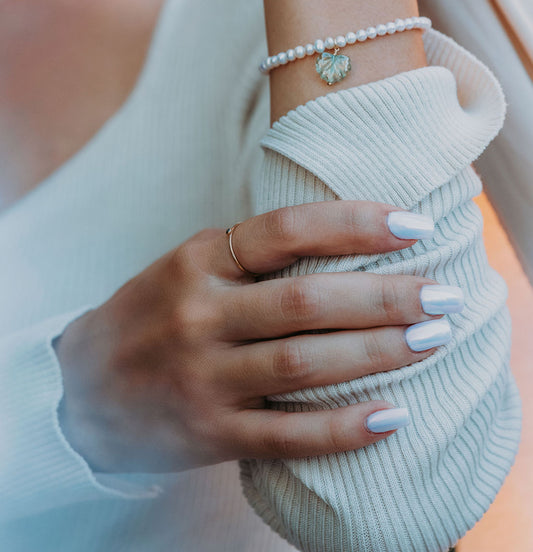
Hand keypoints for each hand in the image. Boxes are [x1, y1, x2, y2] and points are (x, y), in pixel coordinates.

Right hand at [53, 201, 458, 473]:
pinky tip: (392, 416)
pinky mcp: (210, 433)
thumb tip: (351, 234)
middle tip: (441, 294)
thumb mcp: (190, 264)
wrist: (83, 386)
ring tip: (430, 340)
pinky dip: (343, 428)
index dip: (356, 223)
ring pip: (304, 364)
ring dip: (378, 353)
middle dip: (385, 297)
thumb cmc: (155, 312)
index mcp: (199, 260)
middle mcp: (201, 314)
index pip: (286, 230)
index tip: (415, 225)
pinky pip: (287, 434)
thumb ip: (253, 253)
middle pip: (307, 301)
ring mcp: (204, 377)